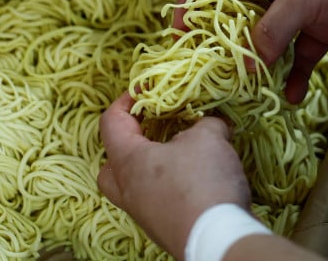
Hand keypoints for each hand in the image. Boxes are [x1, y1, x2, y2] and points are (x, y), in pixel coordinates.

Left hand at [98, 92, 252, 259]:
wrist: (217, 238)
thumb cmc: (202, 182)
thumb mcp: (209, 137)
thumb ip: (206, 123)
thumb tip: (211, 122)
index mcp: (128, 161)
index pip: (110, 123)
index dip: (125, 102)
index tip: (144, 90)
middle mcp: (129, 190)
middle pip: (110, 166)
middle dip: (126, 144)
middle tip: (149, 132)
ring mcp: (144, 214)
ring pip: (133, 187)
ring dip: (150, 168)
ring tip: (178, 154)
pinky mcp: (164, 228)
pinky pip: (156, 202)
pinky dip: (169, 187)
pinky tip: (195, 179)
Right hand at [175, 0, 327, 103]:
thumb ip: (271, 31)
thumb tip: (246, 66)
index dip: (190, 2)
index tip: (178, 34)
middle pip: (235, 16)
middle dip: (222, 44)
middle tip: (212, 73)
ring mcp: (298, 11)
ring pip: (267, 41)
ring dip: (259, 65)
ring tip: (247, 92)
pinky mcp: (322, 29)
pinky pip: (299, 56)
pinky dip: (295, 75)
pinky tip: (293, 97)